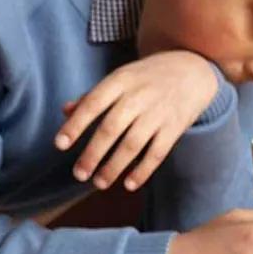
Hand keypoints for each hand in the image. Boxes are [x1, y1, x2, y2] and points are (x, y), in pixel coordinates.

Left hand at [55, 51, 219, 191]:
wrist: (192, 69)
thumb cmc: (145, 77)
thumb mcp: (120, 78)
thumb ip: (93, 96)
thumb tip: (65, 111)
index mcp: (120, 81)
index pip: (93, 104)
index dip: (75, 125)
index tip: (59, 145)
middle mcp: (138, 96)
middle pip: (111, 128)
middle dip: (92, 154)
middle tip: (78, 174)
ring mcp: (158, 112)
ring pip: (133, 144)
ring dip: (114, 167)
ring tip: (99, 183)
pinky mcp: (175, 127)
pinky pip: (158, 153)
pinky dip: (143, 170)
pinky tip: (128, 184)